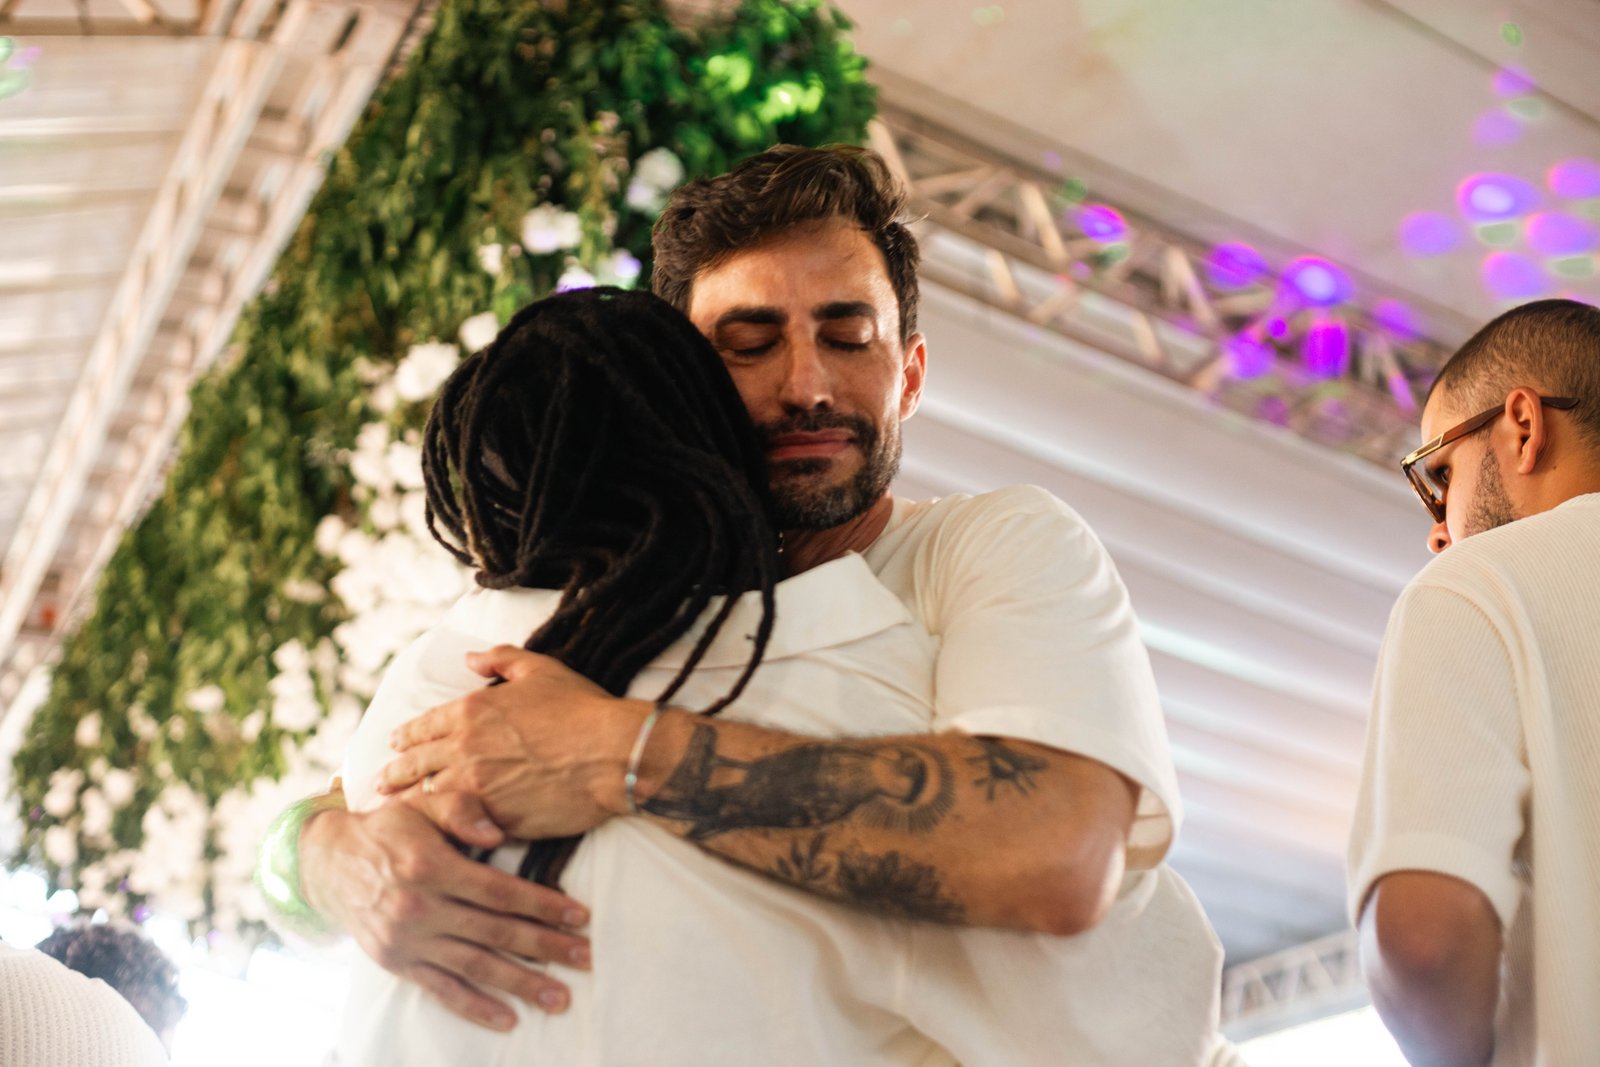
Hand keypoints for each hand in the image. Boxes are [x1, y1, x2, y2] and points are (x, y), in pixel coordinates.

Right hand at [299, 789, 591, 1029]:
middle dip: (546, 947)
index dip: (543, 905)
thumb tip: (497, 834)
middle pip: (495, 933)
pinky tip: (508, 1020)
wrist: (327, 863)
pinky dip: (475, 1008)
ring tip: (559, 997)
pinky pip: (441, 990)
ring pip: (474, 967)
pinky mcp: (397, 963)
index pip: (498, 891)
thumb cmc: (387, 827)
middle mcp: (419, 907)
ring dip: (521, 984)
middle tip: (586, 958)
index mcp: (430, 865)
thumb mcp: (420, 802)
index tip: (580, 916)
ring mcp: (407, 940)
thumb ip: (461, 809)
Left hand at [376, 646, 646, 838]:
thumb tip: (470, 659)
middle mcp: (464, 750)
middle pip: (414, 766)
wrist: (612, 754)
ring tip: (398, 812)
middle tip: (380, 785)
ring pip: (428, 799)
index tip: (395, 745)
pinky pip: (457, 826)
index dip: (405, 737)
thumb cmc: (582, 709)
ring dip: (410, 804)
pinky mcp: (494, 819)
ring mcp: (476, 788)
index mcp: (470, 712)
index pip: (422, 727)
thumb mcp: (540, 670)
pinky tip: (434, 833)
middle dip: (394, 775)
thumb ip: (500, 659)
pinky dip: (442, 828)